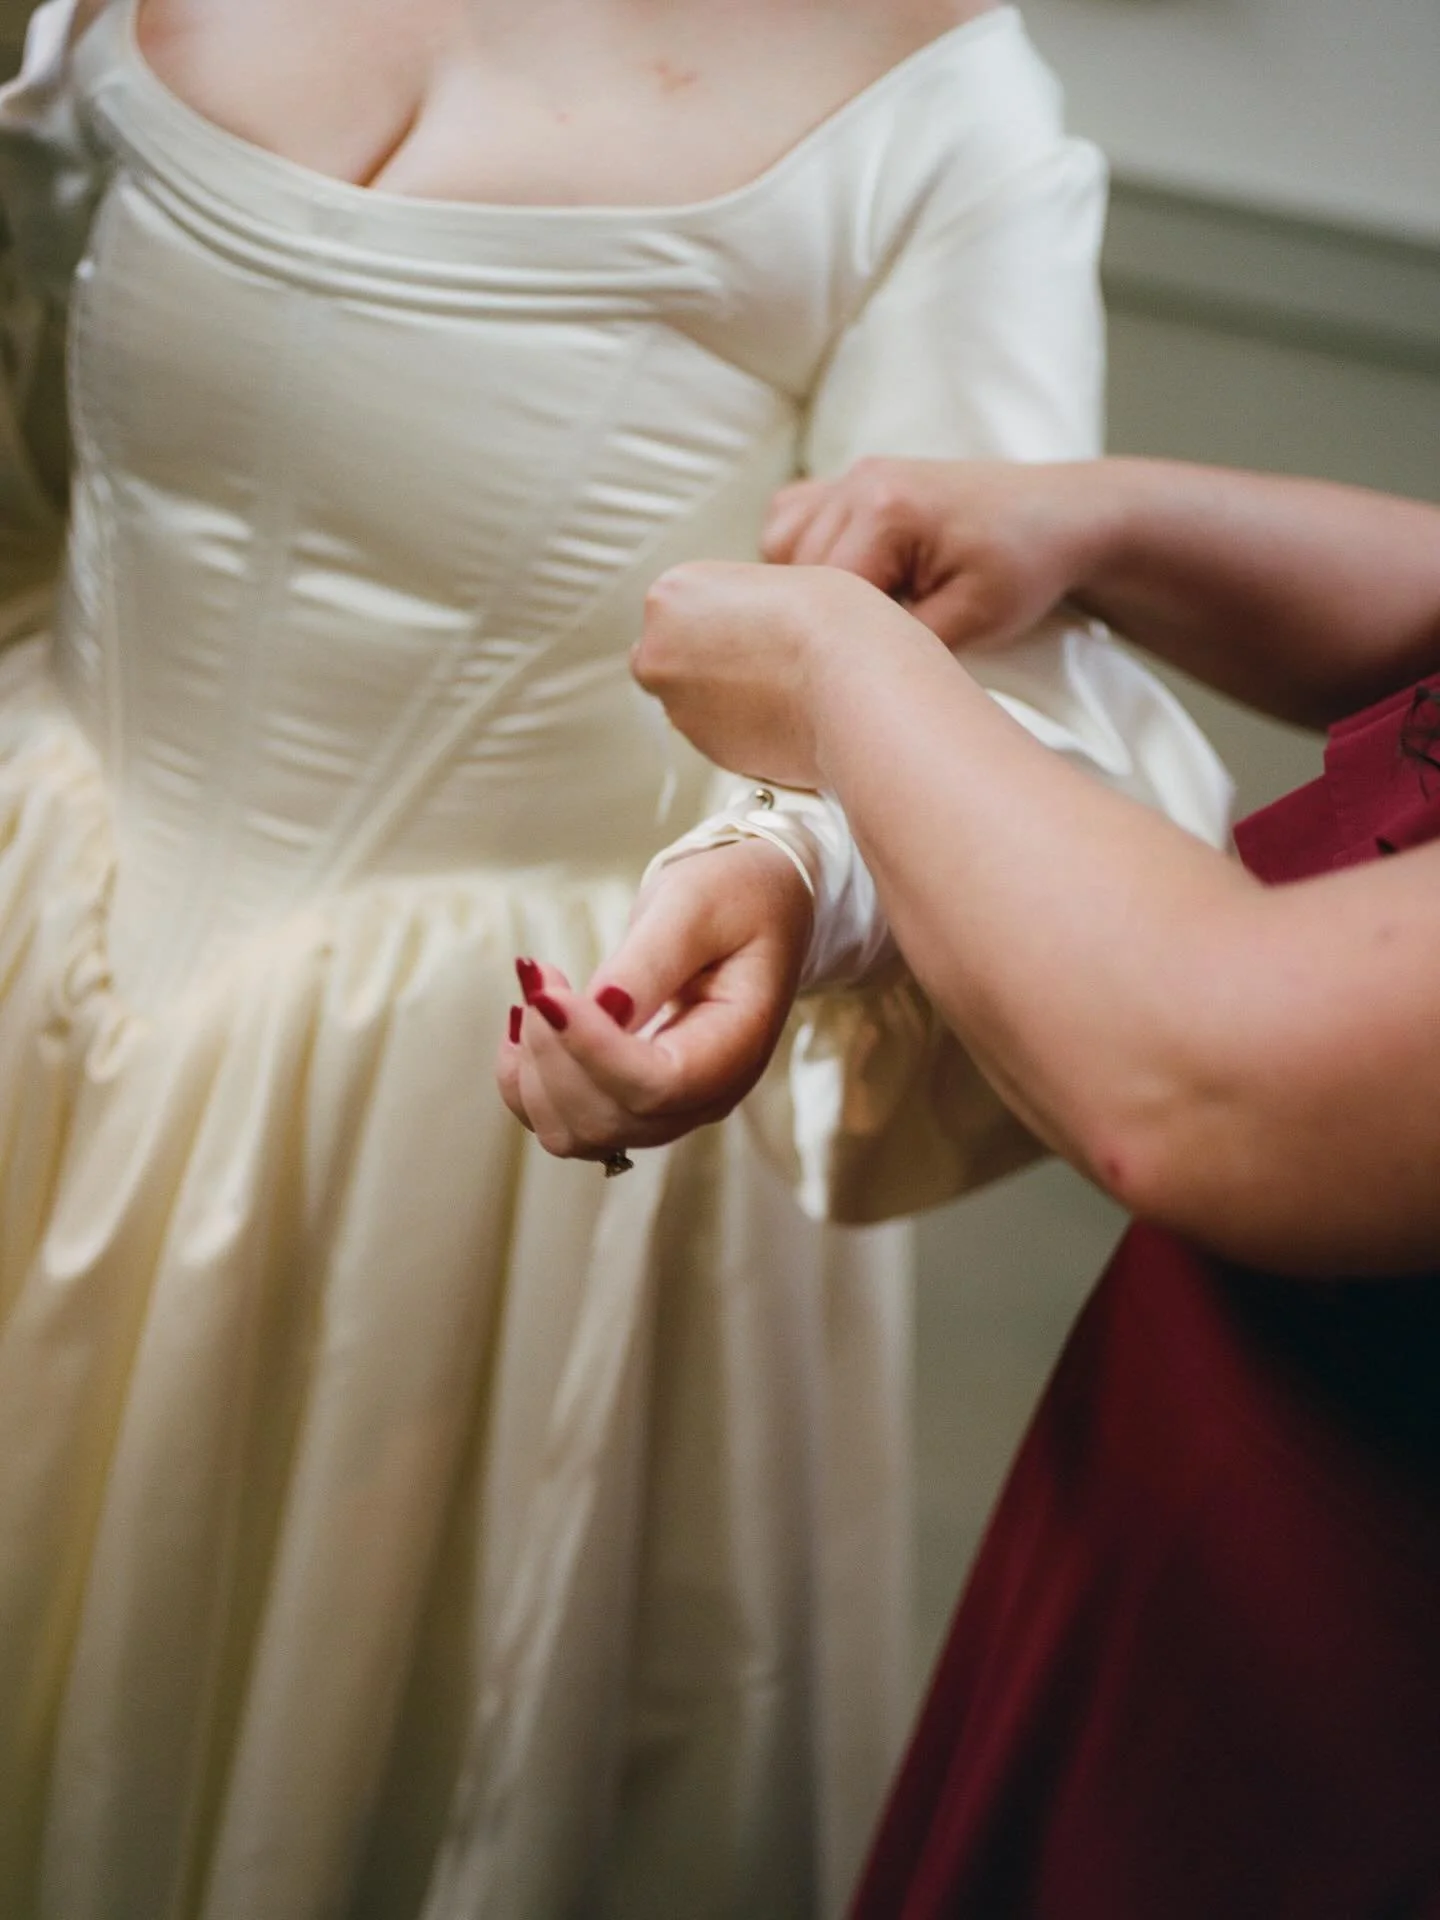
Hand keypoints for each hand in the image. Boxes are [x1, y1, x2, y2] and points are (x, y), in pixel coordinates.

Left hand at [495, 839, 812, 1159]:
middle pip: (608, 1117)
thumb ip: (650, 960)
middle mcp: (705, 1096)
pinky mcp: (632, 1103)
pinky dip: (526, 1084)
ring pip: (576, 1133)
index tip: (544, 990)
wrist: (754, 911)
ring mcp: (668, 1109)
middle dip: (552, 1050)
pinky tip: (529, 1025)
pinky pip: (562, 1124)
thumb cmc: (734, 898)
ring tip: (538, 993)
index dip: (589, 1048)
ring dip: (534, 1070)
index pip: (655, 1084)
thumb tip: (600, 1009)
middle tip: (539, 973)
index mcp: (737, 1047)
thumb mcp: (696, 905)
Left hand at [632, 557, 897, 786]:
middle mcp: (658, 653)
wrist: (855, 684)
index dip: (724, 620)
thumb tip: (742, 632)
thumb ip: (739, 607)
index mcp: (670, 596)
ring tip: (784, 689)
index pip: (680, 611)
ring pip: (696, 704)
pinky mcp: (707, 753)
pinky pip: (721, 738)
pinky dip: (745, 732)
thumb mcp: (775, 580)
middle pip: (676, 660)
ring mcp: (678, 708)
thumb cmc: (832, 623)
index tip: (755, 626)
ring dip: (727, 702)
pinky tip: (785, 716)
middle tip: (765, 661)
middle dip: (711, 664)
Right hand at [762, 456, 1100, 652]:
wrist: (1058, 518)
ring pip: (781, 546)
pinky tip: (852, 579)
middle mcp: (859, 482)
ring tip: (871, 607)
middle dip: (829, 614)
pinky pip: (793, 520)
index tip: (880, 656)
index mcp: (885, 510)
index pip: (822, 594)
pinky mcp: (855, 481)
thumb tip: (837, 662)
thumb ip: (896, 641)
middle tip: (887, 633)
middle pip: (795, 572)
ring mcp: (854, 476)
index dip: (844, 638)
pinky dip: (804, 553)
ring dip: (812, 585)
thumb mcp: (970, 623)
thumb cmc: (1024, 568)